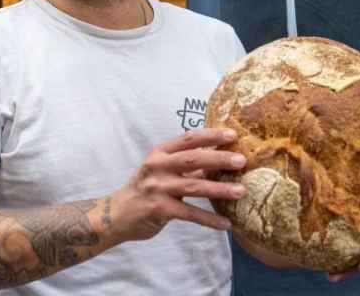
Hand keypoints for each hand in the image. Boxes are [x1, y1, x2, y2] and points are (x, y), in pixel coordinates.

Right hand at [109, 128, 246, 242]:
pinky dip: (209, 219)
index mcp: (160, 152)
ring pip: (193, 186)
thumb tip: (220, 159)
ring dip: (219, 189)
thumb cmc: (147, 189)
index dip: (211, 135)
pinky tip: (226, 224)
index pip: (188, 139)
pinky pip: (189, 213)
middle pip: (192, 159)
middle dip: (219, 159)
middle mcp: (158, 166)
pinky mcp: (159, 209)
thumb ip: (188, 165)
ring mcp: (158, 188)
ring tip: (240, 191)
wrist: (117, 214)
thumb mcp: (163, 170)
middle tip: (241, 161)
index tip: (232, 135)